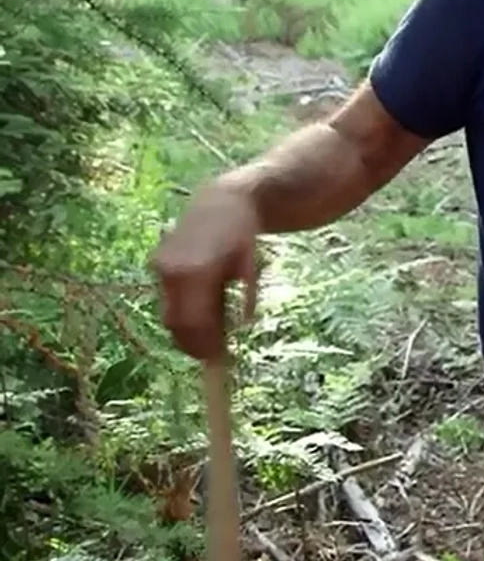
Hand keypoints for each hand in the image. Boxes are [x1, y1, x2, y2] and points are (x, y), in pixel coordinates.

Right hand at [150, 181, 260, 360]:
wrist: (221, 201)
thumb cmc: (242, 234)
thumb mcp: (250, 266)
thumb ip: (245, 297)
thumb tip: (242, 326)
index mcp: (196, 270)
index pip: (194, 321)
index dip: (205, 344)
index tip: (219, 360)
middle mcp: (171, 269)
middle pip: (176, 322)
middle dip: (194, 343)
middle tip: (215, 355)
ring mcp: (160, 266)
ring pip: (169, 314)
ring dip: (188, 329)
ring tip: (213, 333)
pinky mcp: (156, 264)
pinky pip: (167, 299)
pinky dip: (184, 312)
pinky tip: (204, 312)